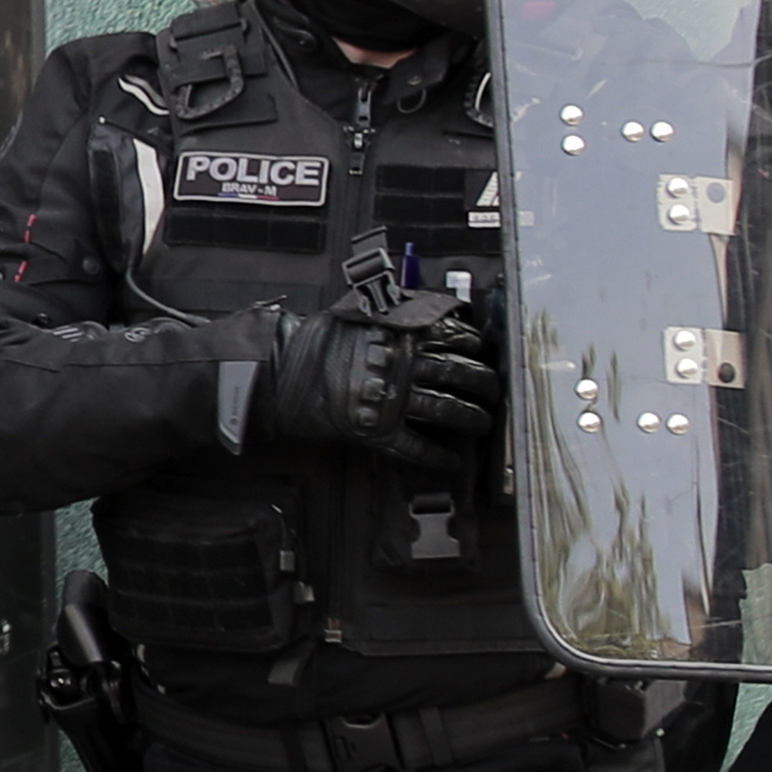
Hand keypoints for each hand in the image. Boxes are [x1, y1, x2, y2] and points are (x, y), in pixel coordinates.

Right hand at [257, 297, 492, 465]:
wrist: (277, 372)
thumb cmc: (310, 343)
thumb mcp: (354, 313)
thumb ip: (389, 313)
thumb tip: (419, 310)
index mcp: (399, 337)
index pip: (452, 338)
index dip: (473, 344)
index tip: (481, 347)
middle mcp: (403, 369)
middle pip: (459, 374)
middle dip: (483, 383)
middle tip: (494, 389)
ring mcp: (393, 402)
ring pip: (446, 410)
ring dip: (470, 418)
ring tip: (482, 423)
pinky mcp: (378, 430)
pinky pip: (415, 447)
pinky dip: (436, 457)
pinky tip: (450, 461)